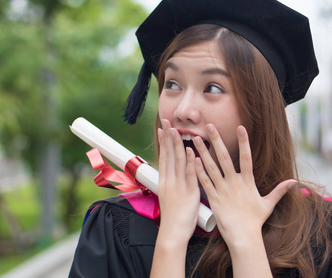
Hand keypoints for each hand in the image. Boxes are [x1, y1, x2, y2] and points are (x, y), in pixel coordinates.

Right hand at [158, 119, 199, 240]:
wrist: (172, 232)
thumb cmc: (172, 217)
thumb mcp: (168, 196)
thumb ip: (172, 183)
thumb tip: (173, 174)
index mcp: (164, 181)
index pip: (164, 157)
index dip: (164, 142)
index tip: (163, 129)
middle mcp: (170, 181)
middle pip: (169, 155)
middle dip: (168, 137)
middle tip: (167, 121)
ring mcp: (179, 186)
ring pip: (178, 161)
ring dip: (178, 144)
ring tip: (177, 130)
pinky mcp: (189, 193)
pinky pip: (190, 175)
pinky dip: (191, 163)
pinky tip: (192, 151)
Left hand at [193, 124, 295, 246]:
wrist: (243, 237)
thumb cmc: (255, 220)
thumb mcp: (268, 204)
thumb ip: (279, 191)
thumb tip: (293, 182)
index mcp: (247, 181)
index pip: (246, 157)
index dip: (244, 142)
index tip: (240, 127)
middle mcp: (234, 183)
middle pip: (224, 157)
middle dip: (217, 140)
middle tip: (209, 126)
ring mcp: (222, 190)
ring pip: (210, 167)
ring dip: (203, 152)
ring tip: (195, 139)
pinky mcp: (212, 198)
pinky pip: (204, 182)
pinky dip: (198, 171)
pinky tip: (192, 160)